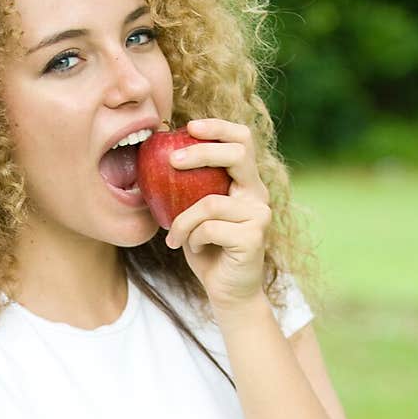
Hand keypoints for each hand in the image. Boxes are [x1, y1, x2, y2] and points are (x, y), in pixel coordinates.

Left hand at [163, 117, 270, 307]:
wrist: (227, 292)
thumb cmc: (208, 250)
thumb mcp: (195, 214)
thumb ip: (190, 188)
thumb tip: (157, 157)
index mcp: (246, 183)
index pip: (242, 140)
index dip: (218, 127)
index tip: (189, 127)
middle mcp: (258, 194)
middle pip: (237, 154)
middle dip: (202, 152)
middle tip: (173, 161)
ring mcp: (259, 215)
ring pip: (210, 202)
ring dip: (184, 221)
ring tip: (176, 236)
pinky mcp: (254, 237)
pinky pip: (210, 228)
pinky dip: (194, 239)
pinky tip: (195, 249)